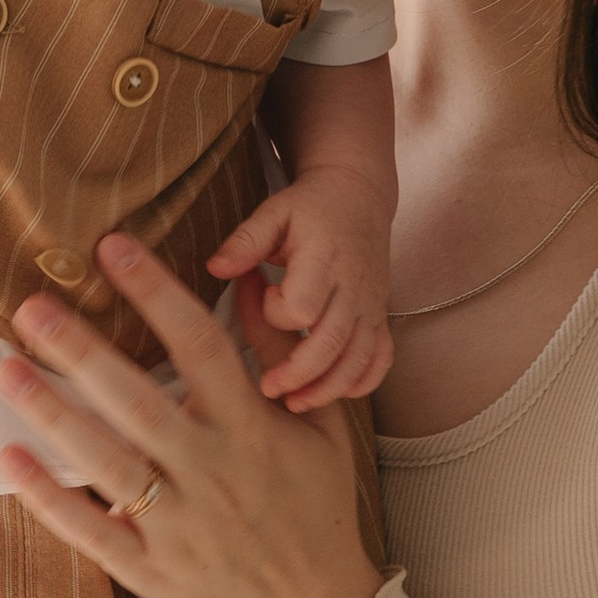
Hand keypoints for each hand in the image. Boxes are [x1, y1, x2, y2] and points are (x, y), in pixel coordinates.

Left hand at [0, 236, 385, 597]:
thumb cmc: (317, 511)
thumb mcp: (319, 428)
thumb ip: (280, 354)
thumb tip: (252, 278)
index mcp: (252, 429)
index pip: (201, 345)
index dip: (157, 292)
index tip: (113, 247)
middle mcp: (212, 473)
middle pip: (138, 401)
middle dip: (83, 350)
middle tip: (31, 305)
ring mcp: (179, 526)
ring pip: (105, 463)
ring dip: (52, 415)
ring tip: (6, 368)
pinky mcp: (152, 572)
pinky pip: (91, 532)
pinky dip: (49, 498)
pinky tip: (9, 458)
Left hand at [206, 176, 395, 408]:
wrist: (359, 195)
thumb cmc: (309, 207)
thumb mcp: (274, 212)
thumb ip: (246, 240)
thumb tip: (215, 268)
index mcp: (324, 258)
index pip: (303, 305)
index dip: (278, 315)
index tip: (264, 300)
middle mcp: (353, 286)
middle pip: (332, 342)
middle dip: (299, 373)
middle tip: (268, 389)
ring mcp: (371, 305)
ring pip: (358, 358)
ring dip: (329, 387)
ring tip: (295, 402)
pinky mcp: (380, 315)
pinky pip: (381, 358)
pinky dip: (364, 381)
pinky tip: (338, 392)